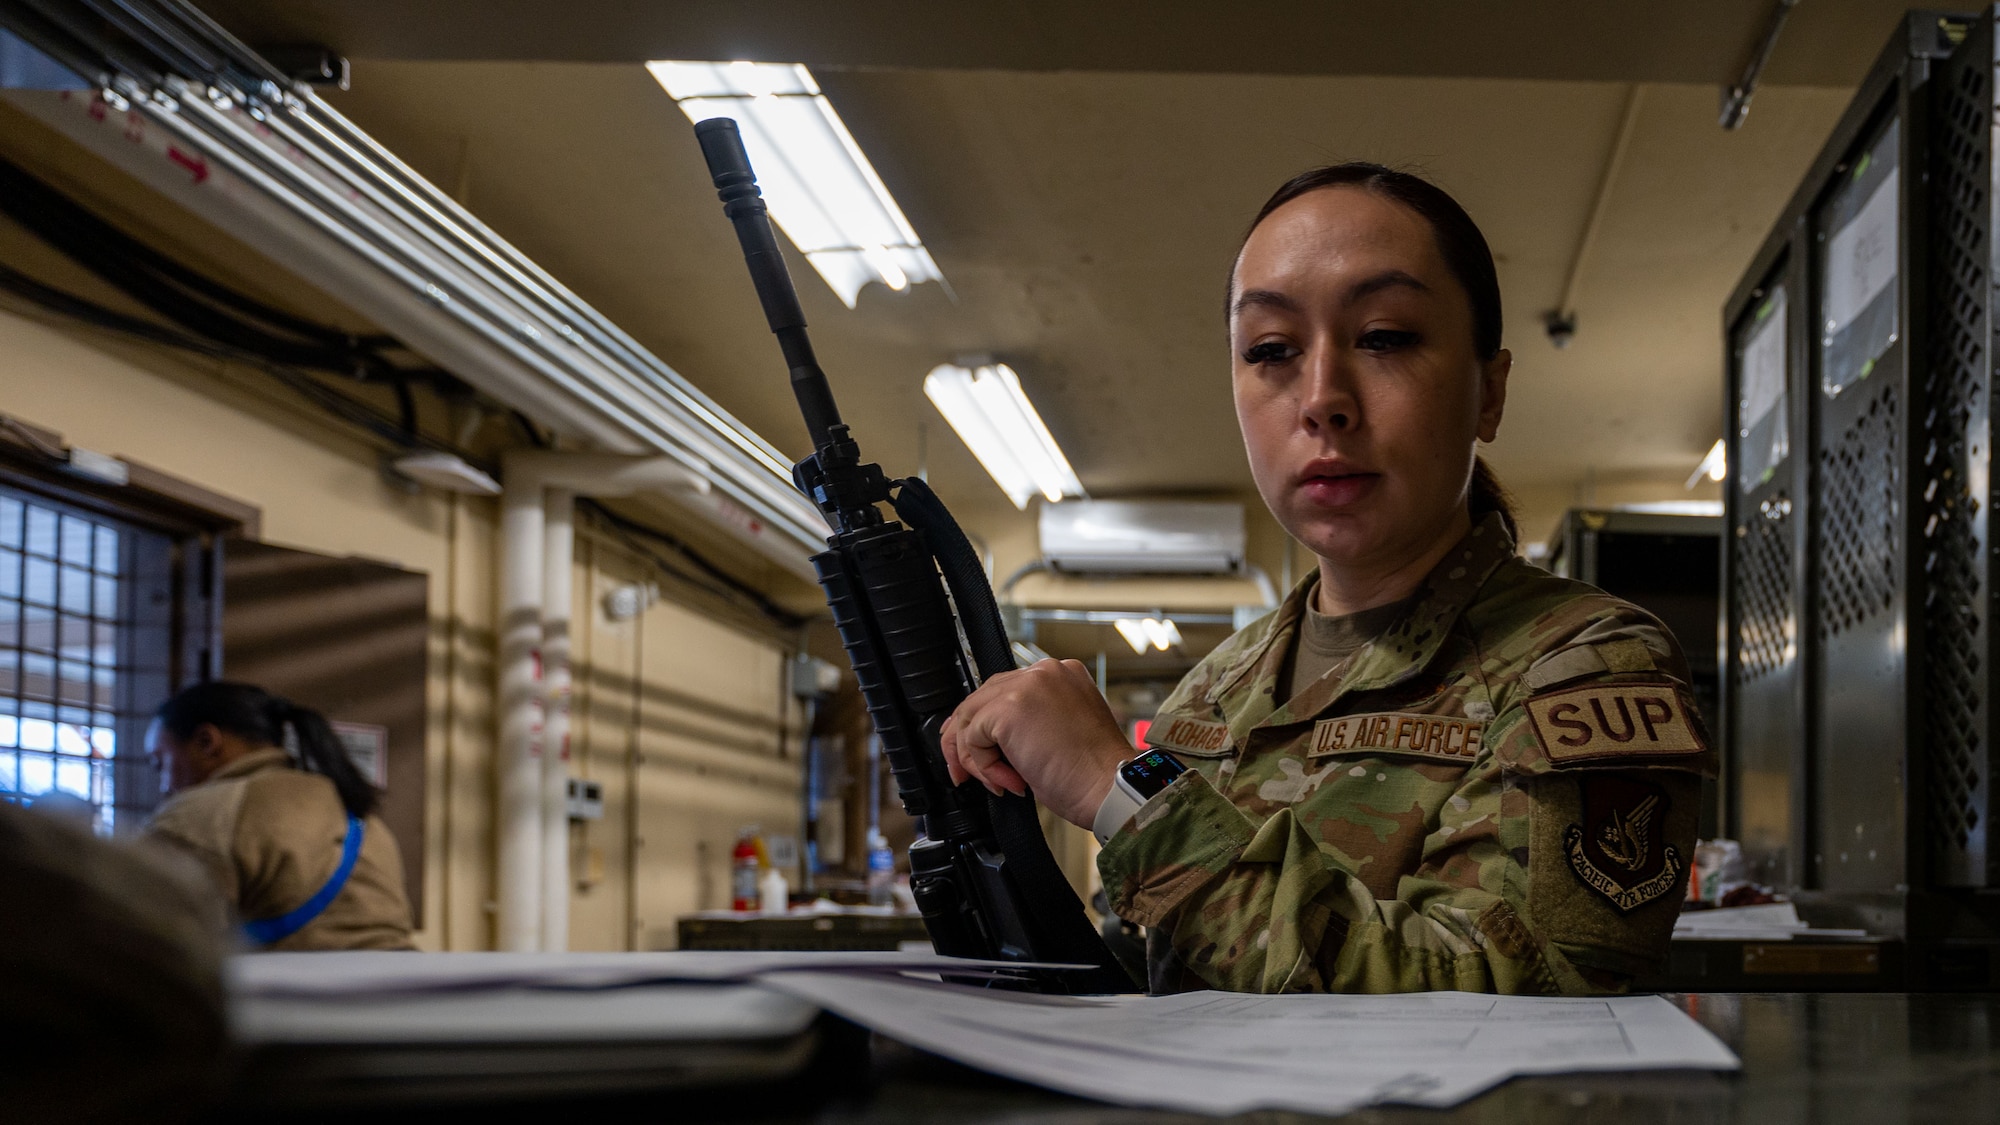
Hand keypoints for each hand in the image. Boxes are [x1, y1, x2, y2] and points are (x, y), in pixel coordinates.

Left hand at [940, 658, 1133, 827]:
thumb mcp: (1061, 732)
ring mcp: (1026, 686)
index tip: (974, 749)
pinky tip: (1008, 780)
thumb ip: (1030, 722)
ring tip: (1000, 782)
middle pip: (983, 697)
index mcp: (1060, 674)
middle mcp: (1044, 672)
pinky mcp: (1010, 708)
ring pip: (972, 716)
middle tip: (964, 771)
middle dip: (967, 738)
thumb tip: (992, 738)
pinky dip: (982, 764)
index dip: (984, 722)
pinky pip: (972, 736)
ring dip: (976, 757)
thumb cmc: (1095, 773)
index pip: (1005, 689)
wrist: (1111, 787)